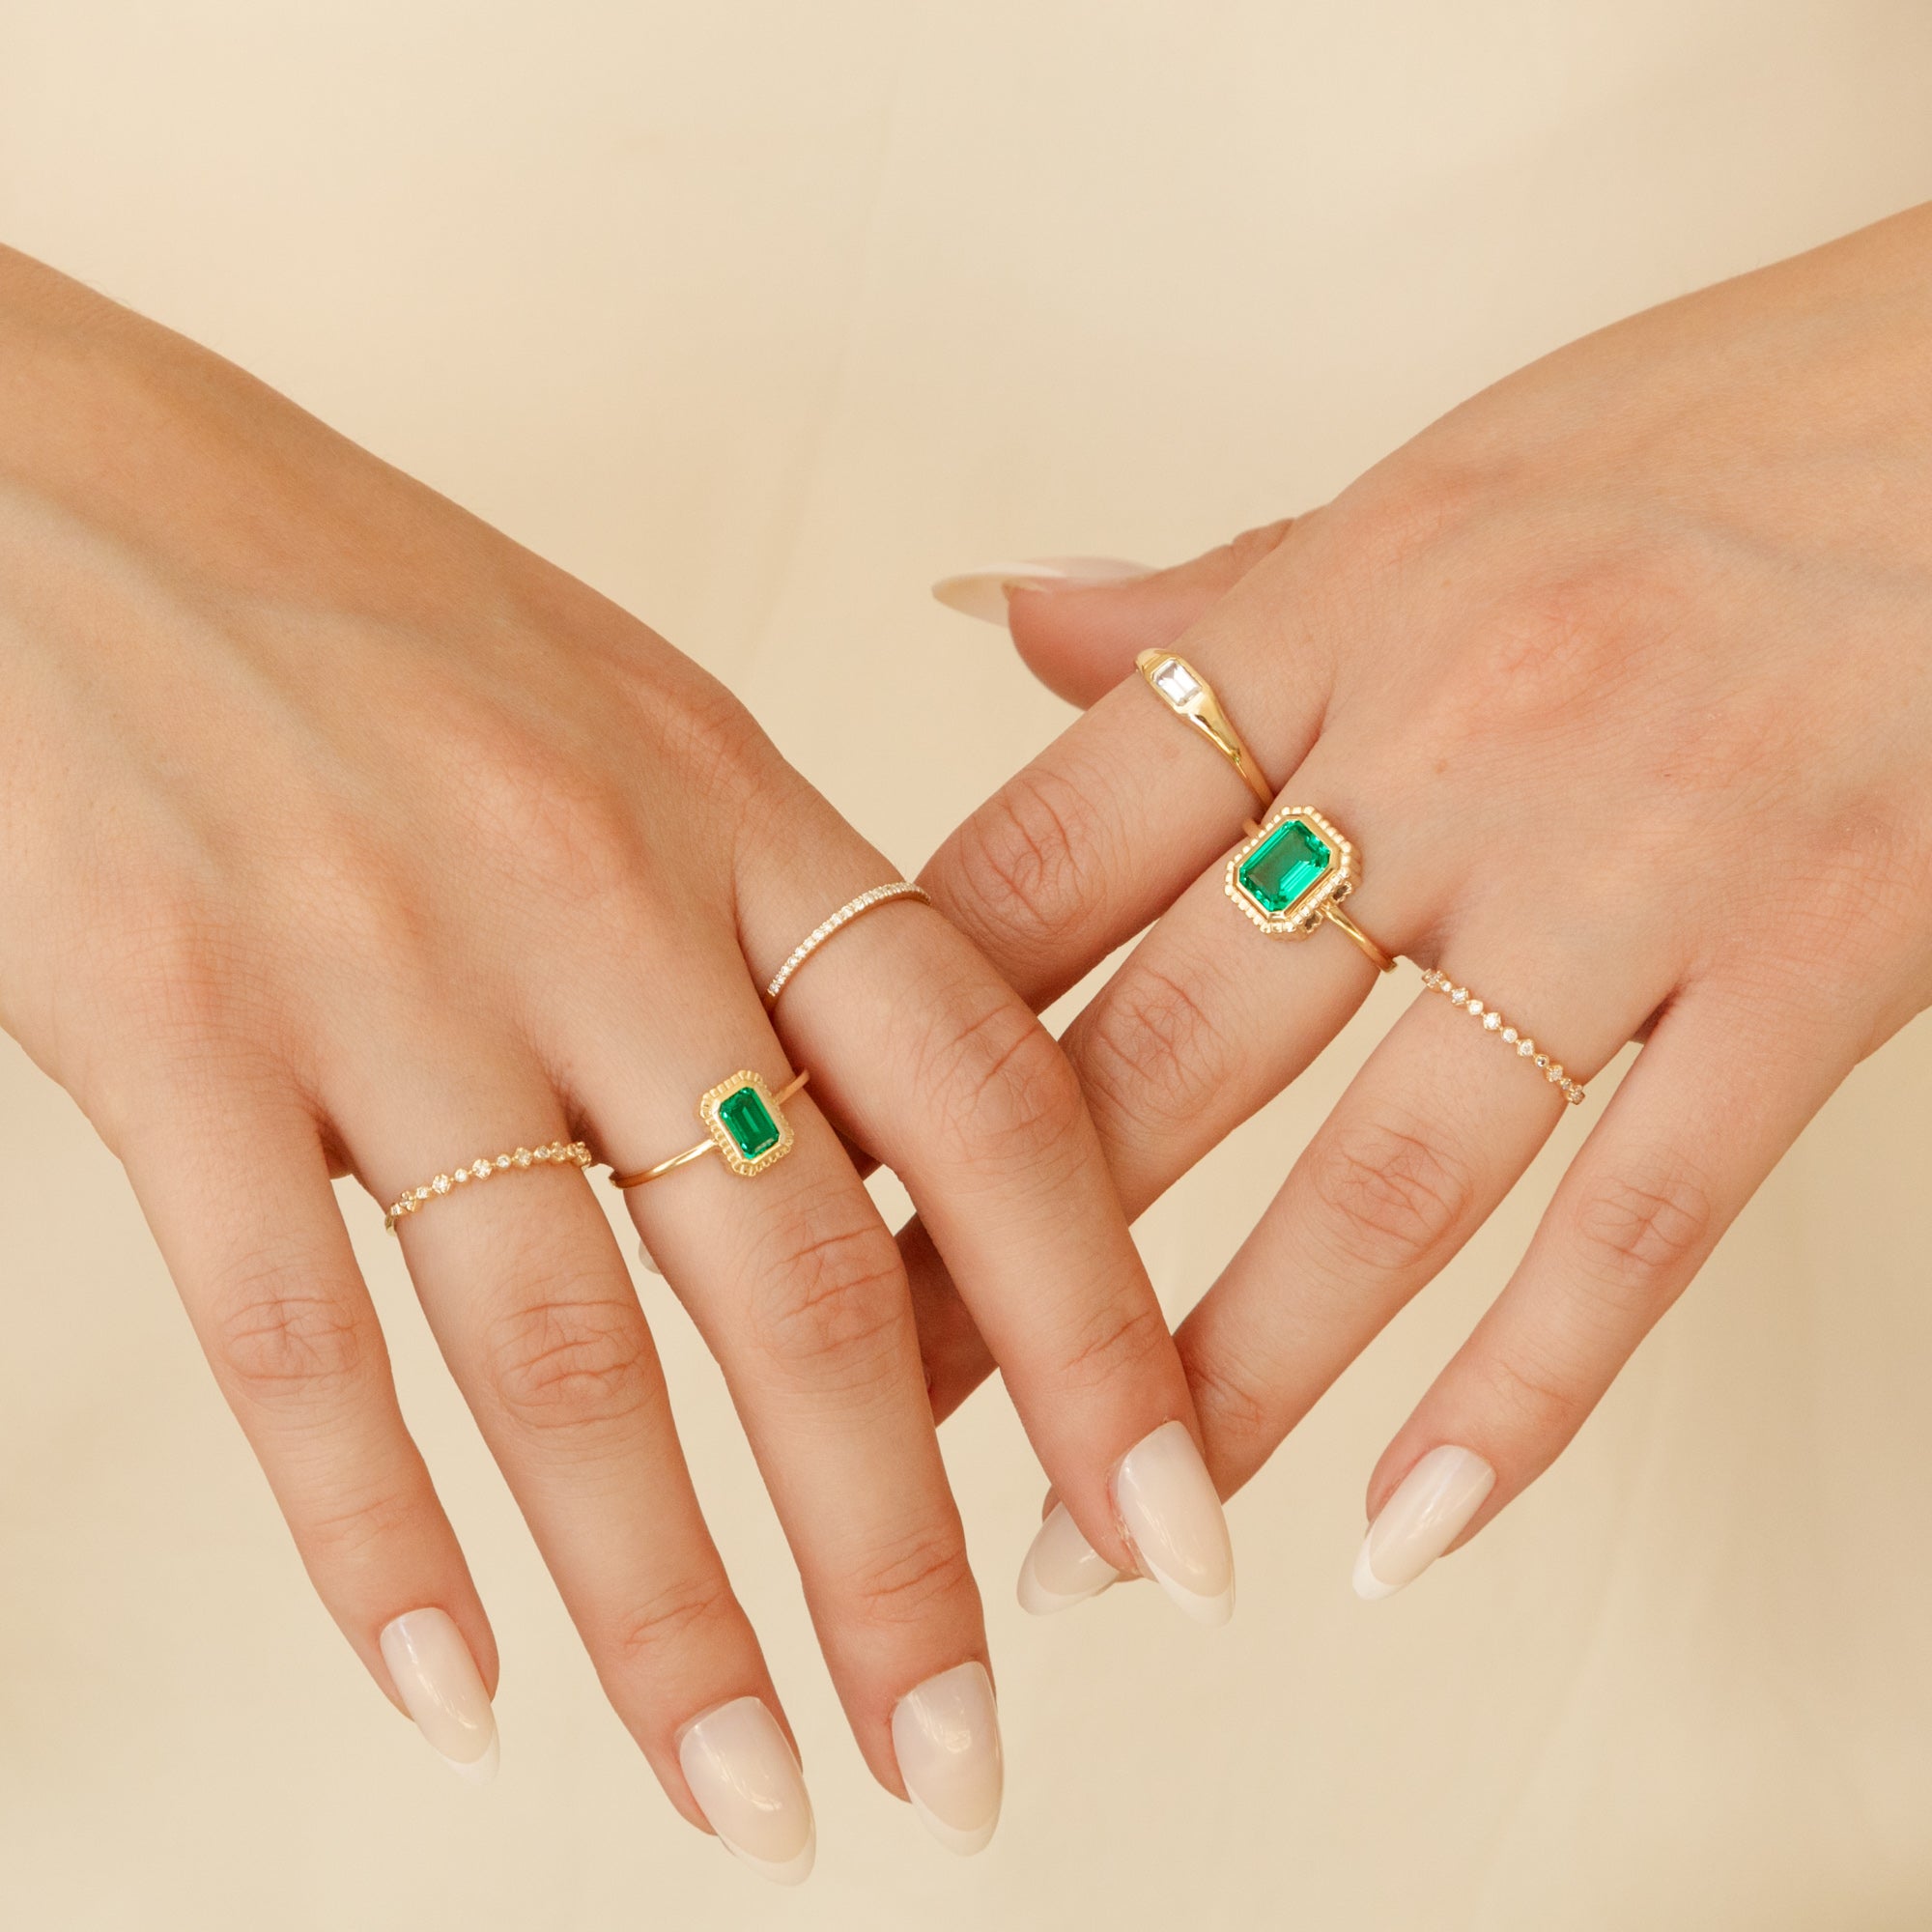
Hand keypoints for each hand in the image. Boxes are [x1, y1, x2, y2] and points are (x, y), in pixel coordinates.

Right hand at [0, 246, 1227, 1872]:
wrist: (74, 478)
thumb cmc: (383, 614)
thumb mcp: (641, 726)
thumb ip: (776, 935)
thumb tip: (899, 1180)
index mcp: (743, 813)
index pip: (987, 1109)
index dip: (1094, 1337)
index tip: (1171, 1530)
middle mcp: (595, 897)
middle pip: (798, 1278)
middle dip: (897, 1553)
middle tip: (965, 1763)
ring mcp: (381, 964)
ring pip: (563, 1347)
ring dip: (670, 1607)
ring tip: (751, 1795)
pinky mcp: (168, 1022)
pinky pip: (290, 1325)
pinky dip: (376, 1535)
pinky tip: (457, 1689)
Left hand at [907, 201, 1931, 1602]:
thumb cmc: (1716, 428)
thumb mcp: (1423, 483)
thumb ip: (1213, 597)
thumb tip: (1004, 624)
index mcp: (1322, 622)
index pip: (1043, 867)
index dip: (900, 1039)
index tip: (807, 1173)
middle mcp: (1444, 751)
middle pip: (1158, 1052)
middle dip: (1000, 1258)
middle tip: (879, 1411)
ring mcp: (1628, 872)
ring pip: (1376, 1180)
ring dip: (1222, 1385)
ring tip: (1108, 1545)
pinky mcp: (1812, 968)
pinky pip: (1638, 1221)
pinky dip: (1518, 1394)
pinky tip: (1399, 1537)